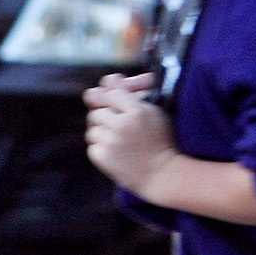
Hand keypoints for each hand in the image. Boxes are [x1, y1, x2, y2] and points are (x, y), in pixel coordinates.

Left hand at [81, 70, 173, 191]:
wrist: (164, 174)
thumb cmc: (160, 139)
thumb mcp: (154, 111)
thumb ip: (133, 92)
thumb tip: (107, 80)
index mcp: (137, 111)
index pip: (111, 92)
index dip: (114, 100)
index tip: (121, 109)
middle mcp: (122, 125)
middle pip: (97, 111)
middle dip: (107, 118)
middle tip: (122, 129)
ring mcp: (111, 142)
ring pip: (92, 128)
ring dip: (103, 133)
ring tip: (121, 142)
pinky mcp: (103, 157)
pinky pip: (92, 145)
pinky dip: (102, 148)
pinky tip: (118, 153)